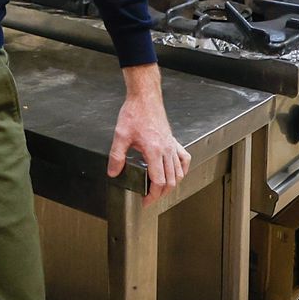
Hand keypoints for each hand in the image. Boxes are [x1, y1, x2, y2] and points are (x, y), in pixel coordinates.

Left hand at [108, 65, 190, 206]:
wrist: (145, 97)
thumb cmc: (135, 113)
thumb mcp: (120, 135)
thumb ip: (116, 156)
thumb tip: (113, 172)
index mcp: (154, 151)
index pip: (159, 182)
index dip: (152, 196)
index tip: (145, 201)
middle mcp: (166, 150)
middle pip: (171, 181)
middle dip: (161, 194)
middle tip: (150, 198)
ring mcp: (172, 145)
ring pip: (179, 172)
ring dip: (172, 184)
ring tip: (161, 190)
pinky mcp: (173, 140)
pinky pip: (184, 159)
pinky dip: (182, 169)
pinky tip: (177, 172)